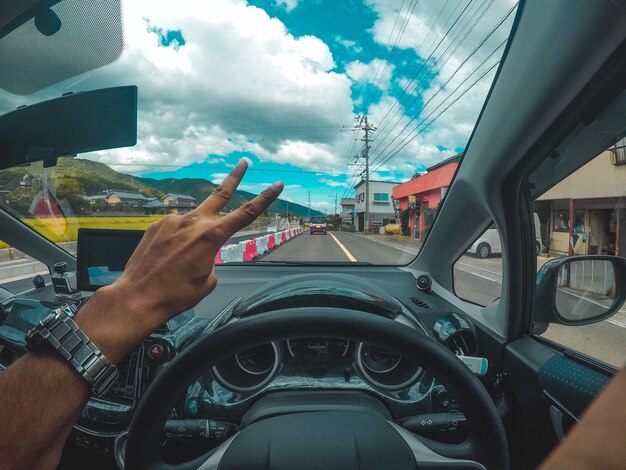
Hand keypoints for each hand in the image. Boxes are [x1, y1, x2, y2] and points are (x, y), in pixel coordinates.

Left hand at [75, 159, 282, 361]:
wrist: (138, 297)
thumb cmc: (175, 293)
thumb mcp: (207, 280)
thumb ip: (211, 258)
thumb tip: (202, 251)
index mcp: (211, 236)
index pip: (246, 214)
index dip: (265, 199)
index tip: (276, 185)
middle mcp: (192, 222)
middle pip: (219, 194)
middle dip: (234, 177)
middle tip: (243, 163)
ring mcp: (172, 221)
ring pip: (191, 225)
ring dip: (191, 238)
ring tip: (179, 262)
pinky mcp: (155, 225)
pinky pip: (172, 231)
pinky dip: (174, 243)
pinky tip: (165, 259)